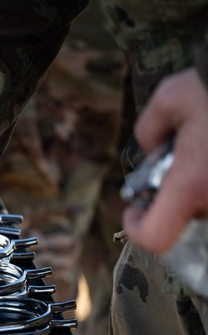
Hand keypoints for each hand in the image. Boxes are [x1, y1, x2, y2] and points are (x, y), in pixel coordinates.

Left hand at [123, 68, 207, 251]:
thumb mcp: (170, 98)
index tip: (134, 208)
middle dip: (178, 189)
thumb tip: (155, 148)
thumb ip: (149, 130)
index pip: (156, 236)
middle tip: (182, 155)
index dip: (137, 227)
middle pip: (189, 212)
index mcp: (192, 184)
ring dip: (204, 181)